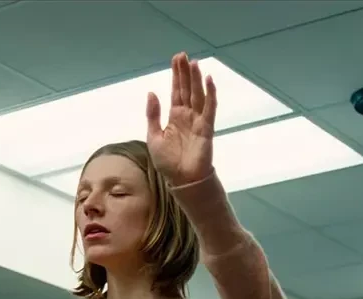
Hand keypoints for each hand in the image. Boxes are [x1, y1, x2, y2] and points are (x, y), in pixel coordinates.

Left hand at [146, 52, 217, 185]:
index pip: (176, 91)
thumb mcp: (153, 136)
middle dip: (185, 72)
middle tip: (183, 55)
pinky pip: (209, 109)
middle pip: (187, 89)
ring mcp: (198, 121)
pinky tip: (208, 81)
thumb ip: (153, 115)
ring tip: (194, 63)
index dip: (176, 75)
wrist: (181, 180)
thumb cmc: (167, 162)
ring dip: (196, 79)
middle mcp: (188, 115)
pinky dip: (210, 94)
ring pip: (198, 95)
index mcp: (175, 116)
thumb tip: (152, 93)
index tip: (176, 59)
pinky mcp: (206, 129)